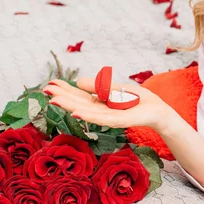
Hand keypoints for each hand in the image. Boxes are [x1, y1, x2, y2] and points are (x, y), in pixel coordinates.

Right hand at [42, 78, 173, 130]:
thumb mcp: (115, 88)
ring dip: (70, 106)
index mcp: (100, 103)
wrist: (158, 111)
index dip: (65, 91)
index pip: (79, 97)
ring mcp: (109, 118)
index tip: (50, 84)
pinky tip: (77, 112)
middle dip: (62, 97)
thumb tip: (77, 82)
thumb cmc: (139, 101)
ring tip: (54, 100)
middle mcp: (101, 111)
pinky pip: (102, 118)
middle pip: (78, 104)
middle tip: (45, 90)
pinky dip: (88, 115)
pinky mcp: (119, 121)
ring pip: (86, 112)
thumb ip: (98, 87)